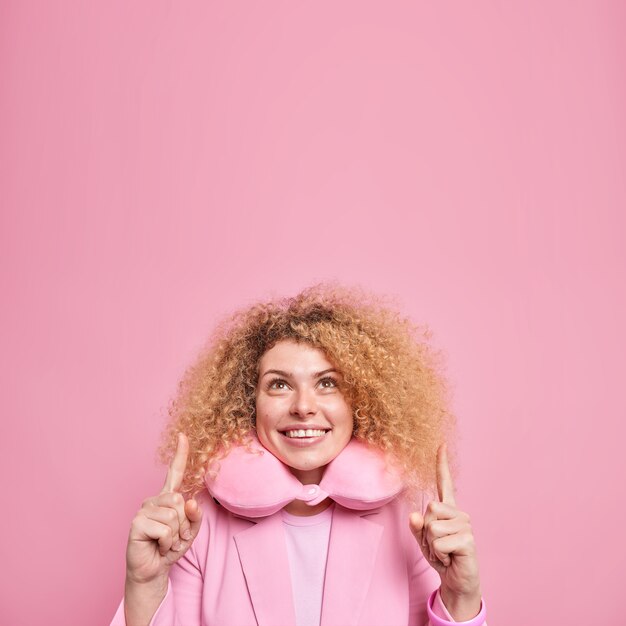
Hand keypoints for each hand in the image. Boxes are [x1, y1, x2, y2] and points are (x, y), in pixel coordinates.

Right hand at [125, 433, 202, 585]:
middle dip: (184, 524)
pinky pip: (164, 529)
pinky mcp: (137, 523)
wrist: (153, 571)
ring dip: (175, 535)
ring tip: (166, 542)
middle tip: (175, 536)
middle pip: (180, 501)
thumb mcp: (190, 532)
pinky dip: (166, 542)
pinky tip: (157, 546)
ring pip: (173, 516)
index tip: (183, 435)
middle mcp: (154, 500)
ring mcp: (144, 510)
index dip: (180, 454)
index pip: (174, 472)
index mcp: (168, 498)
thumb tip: (191, 501)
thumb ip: (196, 516)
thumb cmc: (170, 548)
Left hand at [409, 444, 480, 619]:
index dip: (442, 464)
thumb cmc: (442, 557)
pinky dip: (439, 554)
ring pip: (432, 527)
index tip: (441, 444)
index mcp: (447, 509)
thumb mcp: (424, 541)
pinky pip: (439, 542)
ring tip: (445, 551)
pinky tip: (451, 557)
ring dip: (432, 545)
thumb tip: (413, 516)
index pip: (444, 483)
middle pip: (429, 509)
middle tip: (437, 545)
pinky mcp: (468, 538)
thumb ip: (417, 528)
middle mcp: (458, 513)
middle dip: (425, 531)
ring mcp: (465, 524)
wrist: (457, 581)